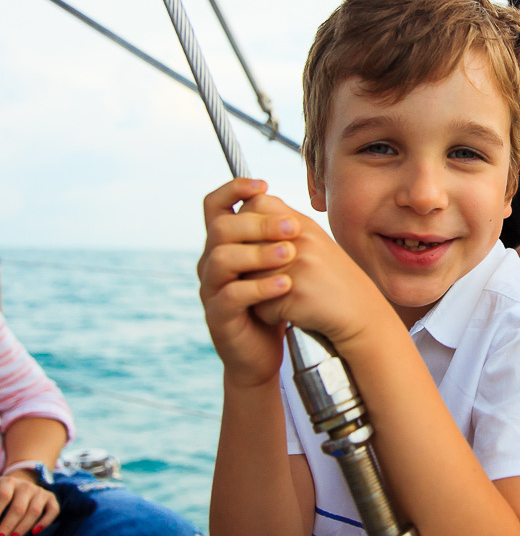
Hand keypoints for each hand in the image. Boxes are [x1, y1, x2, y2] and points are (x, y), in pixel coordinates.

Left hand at [0, 472, 58, 535]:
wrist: (17, 488)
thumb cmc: (1, 499)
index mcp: (8, 482)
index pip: (3, 496)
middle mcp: (26, 486)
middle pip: (18, 508)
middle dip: (7, 527)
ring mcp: (40, 491)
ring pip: (34, 512)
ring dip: (22, 529)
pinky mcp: (51, 497)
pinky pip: (53, 510)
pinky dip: (45, 522)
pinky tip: (34, 532)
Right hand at [197, 179, 298, 388]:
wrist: (266, 351)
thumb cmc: (274, 302)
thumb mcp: (276, 265)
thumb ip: (274, 237)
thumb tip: (285, 202)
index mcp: (223, 244)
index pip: (214, 206)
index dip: (233, 189)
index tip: (263, 184)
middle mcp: (210, 263)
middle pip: (221, 228)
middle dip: (258, 223)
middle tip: (293, 227)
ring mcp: (211, 291)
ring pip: (222, 259)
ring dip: (258, 253)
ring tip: (290, 255)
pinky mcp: (218, 318)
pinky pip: (231, 296)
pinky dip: (260, 287)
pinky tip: (285, 285)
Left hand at [239, 194, 389, 345]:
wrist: (362, 314)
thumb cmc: (332, 283)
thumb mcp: (314, 247)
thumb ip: (282, 231)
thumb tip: (241, 220)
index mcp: (304, 224)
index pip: (257, 202)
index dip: (246, 221)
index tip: (253, 242)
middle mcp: (301, 239)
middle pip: (244, 245)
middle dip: (248, 267)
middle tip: (272, 279)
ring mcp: (299, 266)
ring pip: (246, 279)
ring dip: (259, 294)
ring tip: (286, 297)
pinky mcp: (296, 294)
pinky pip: (260, 307)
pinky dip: (271, 315)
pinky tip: (293, 313)